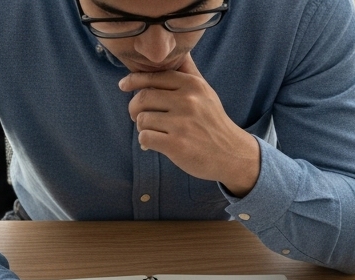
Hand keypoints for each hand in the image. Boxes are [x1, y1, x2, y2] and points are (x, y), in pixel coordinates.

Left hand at [119, 55, 259, 196]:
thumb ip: (189, 72)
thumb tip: (178, 49)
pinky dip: (145, 142)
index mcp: (192, 85)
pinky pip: (145, 138)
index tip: (123, 85)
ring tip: (153, 131)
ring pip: (142, 119)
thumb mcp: (206, 92)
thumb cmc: (213, 122)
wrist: (231, 154)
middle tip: (138, 116)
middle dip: (134, 108)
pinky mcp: (176, 145)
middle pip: (143, 98)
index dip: (134, 80)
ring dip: (142, 127)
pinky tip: (154, 144)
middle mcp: (188, 101)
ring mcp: (182, 124)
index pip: (154, 77)